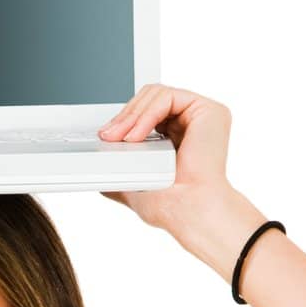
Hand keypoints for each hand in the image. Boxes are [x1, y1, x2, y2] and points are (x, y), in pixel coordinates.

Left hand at [97, 84, 237, 237]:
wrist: (187, 211)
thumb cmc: (169, 205)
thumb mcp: (132, 184)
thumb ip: (119, 169)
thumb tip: (97, 167)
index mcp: (178, 135)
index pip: (145, 112)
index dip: (123, 119)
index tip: (104, 136)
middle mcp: (192, 122)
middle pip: (149, 99)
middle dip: (124, 116)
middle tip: (107, 135)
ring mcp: (201, 115)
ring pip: (155, 94)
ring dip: (132, 115)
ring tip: (122, 138)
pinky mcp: (208, 110)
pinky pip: (167, 97)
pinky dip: (146, 114)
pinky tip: (136, 135)